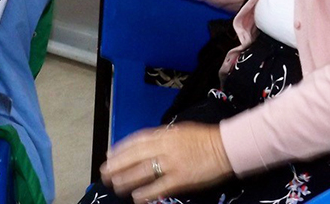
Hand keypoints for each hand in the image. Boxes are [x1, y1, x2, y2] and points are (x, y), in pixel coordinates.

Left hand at [101, 123, 231, 201]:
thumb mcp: (179, 131)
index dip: (121, 148)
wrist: (225, 147)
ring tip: (116, 186)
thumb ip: (162, 138)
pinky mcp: (181, 179)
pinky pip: (159, 187)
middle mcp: (165, 147)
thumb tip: (144, 146)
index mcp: (164, 134)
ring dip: (127, 179)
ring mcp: (172, 163)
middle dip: (118, 165)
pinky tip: (136, 197)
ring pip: (143, 172)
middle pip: (135, 156)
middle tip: (104, 173)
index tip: (109, 155)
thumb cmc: (203, 138)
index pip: (136, 140)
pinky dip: (146, 192)